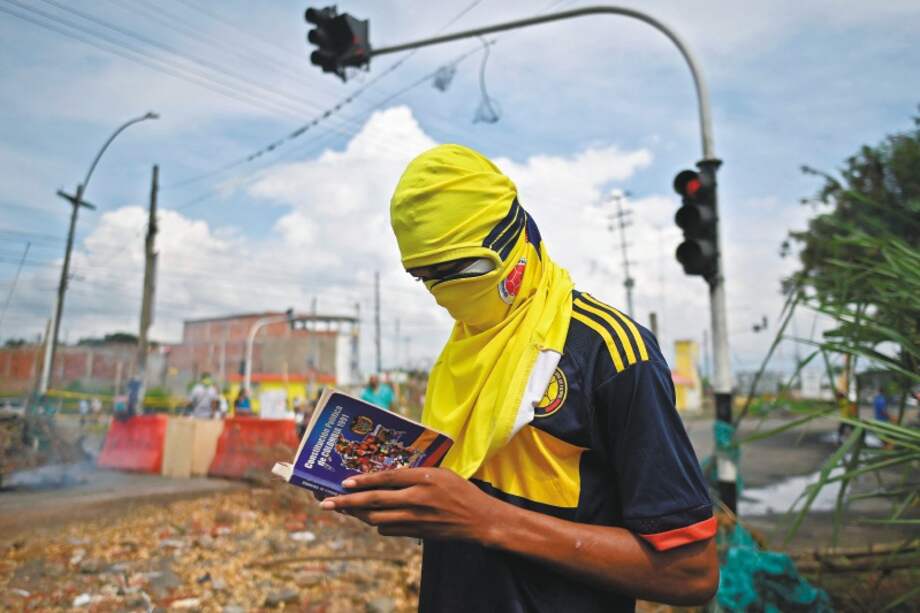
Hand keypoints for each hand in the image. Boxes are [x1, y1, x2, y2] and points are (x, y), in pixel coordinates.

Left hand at [320, 467, 500, 541]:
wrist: (479, 520)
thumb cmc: (460, 491)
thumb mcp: (440, 473)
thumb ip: (414, 474)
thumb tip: (386, 474)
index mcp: (424, 478)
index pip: (387, 478)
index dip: (363, 480)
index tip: (344, 482)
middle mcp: (417, 499)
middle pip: (375, 501)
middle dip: (348, 503)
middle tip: (327, 503)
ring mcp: (416, 519)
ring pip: (377, 519)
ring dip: (358, 515)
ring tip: (343, 510)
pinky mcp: (417, 533)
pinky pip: (389, 530)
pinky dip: (377, 524)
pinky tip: (371, 518)